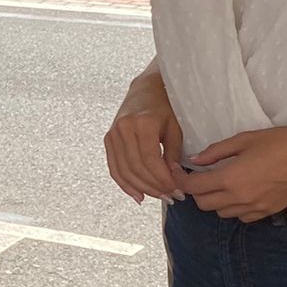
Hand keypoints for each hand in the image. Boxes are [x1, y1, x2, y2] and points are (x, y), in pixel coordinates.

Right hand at [104, 72, 184, 203]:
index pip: (151, 161)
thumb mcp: (175, 128)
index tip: (178, 190)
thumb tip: (172, 180)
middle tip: (171, 197)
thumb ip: (173, 154)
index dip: (164, 180)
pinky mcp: (108, 139)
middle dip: (155, 187)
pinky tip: (138, 195)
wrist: (146, 89)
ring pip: (124, 171)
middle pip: (137, 168)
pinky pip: (114, 168)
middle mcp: (123, 129)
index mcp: (142, 123)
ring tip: (159, 197)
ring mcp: (113, 134)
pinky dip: (125, 184)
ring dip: (142, 188)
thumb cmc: (165, 107)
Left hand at [184, 124, 286, 221]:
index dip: (182, 180)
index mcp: (231, 178)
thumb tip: (195, 160)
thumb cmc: (283, 141)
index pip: (194, 187)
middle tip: (200, 176)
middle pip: (203, 204)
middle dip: (197, 191)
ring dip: (215, 200)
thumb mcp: (246, 139)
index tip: (179, 172)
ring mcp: (255, 208)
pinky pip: (240, 217)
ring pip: (221, 213)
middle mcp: (240, 198)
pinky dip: (234, 207)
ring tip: (221, 183)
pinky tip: (240, 192)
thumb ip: (217, 152)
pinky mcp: (267, 212)